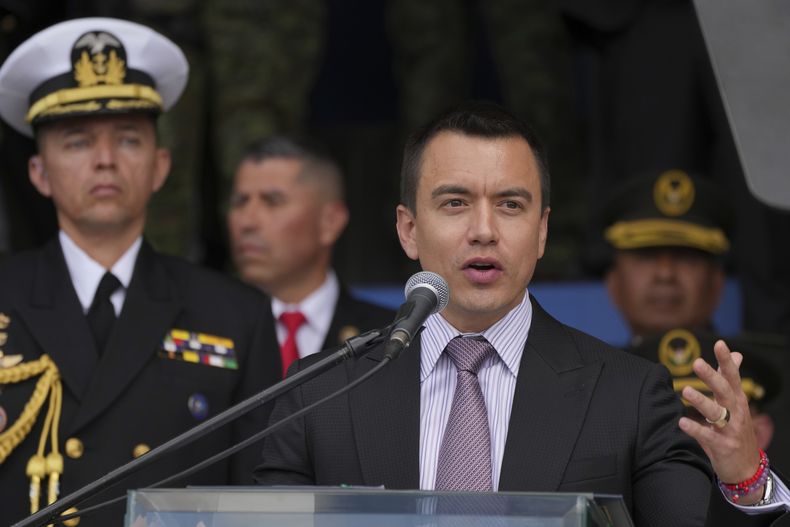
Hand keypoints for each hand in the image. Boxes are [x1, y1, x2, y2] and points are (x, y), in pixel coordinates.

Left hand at [678, 340, 763, 503]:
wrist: (746, 468)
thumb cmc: (736, 430)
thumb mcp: (736, 404)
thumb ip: (730, 379)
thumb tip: (736, 354)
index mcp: (737, 400)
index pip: (733, 376)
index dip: (727, 360)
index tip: (720, 343)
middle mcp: (736, 412)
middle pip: (724, 391)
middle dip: (711, 376)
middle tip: (696, 362)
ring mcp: (730, 430)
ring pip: (716, 413)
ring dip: (701, 401)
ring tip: (685, 390)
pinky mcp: (723, 446)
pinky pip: (707, 437)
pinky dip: (695, 429)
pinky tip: (682, 422)